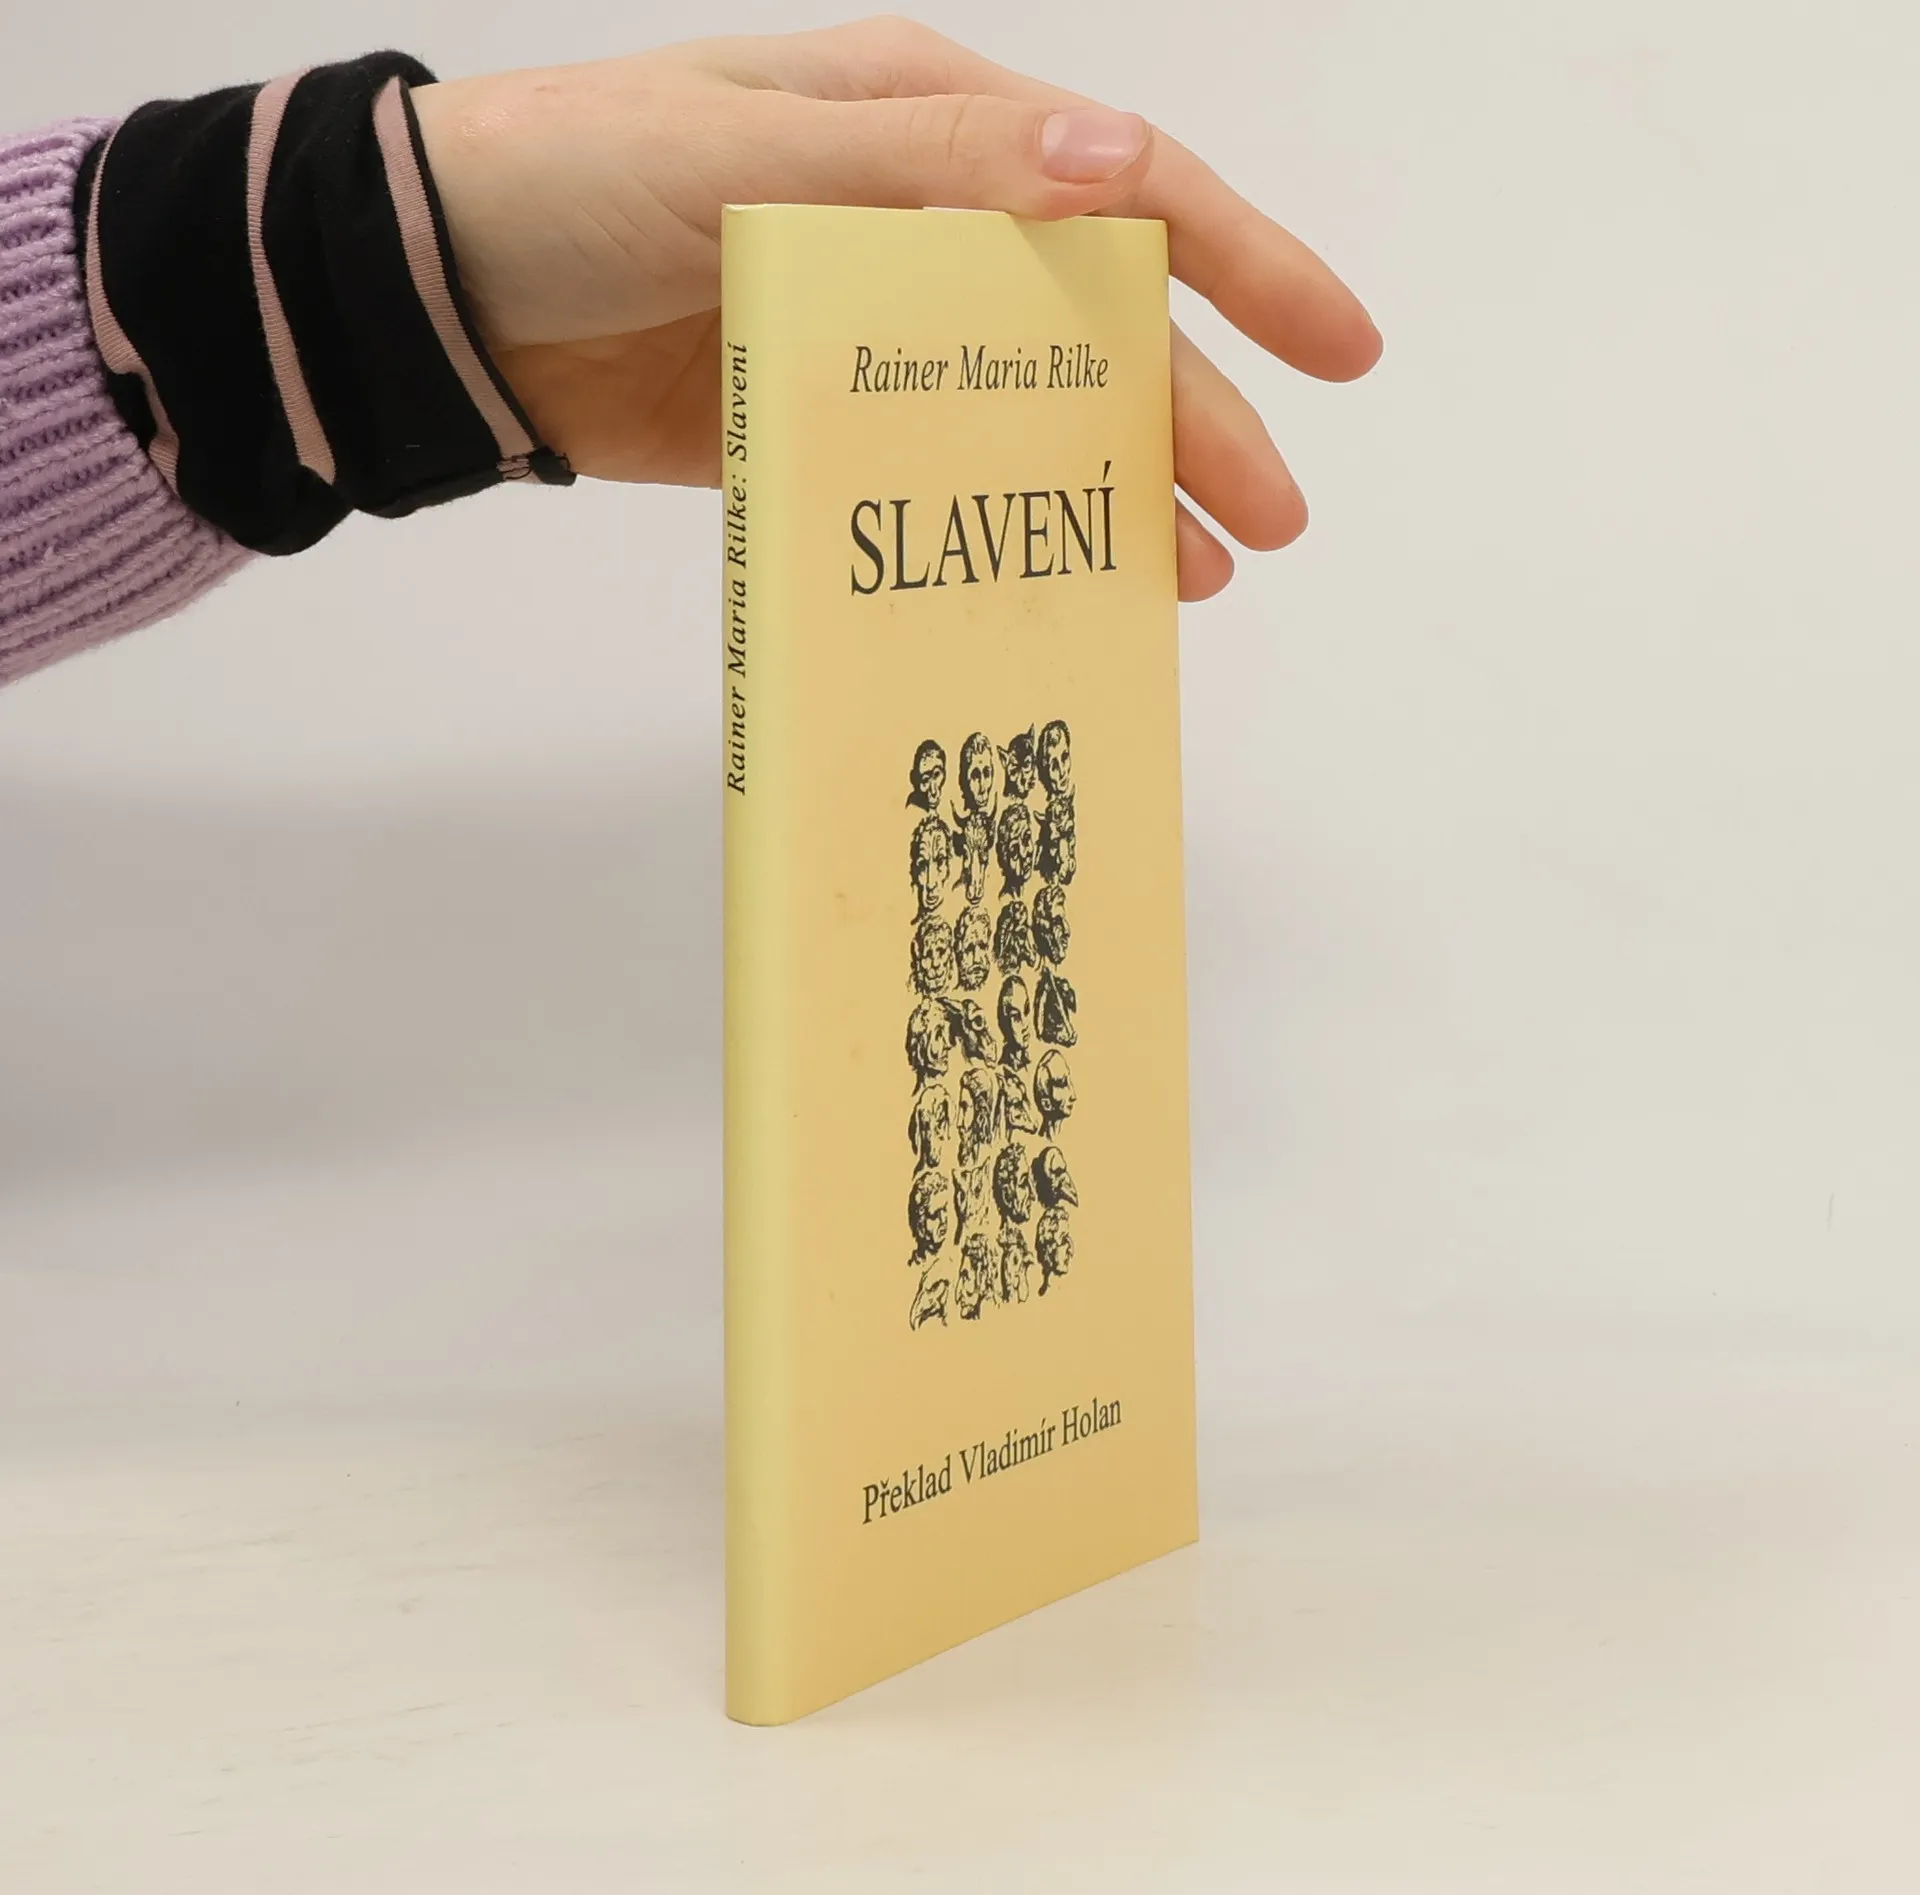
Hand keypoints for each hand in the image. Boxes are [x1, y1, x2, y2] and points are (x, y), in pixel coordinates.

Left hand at [411, 17, 1379, 600]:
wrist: (435, 293)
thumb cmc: (574, 184)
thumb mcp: (748, 150)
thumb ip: (924, 162)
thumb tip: (1115, 163)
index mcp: (927, 131)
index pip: (1126, 190)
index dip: (1245, 265)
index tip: (1335, 349)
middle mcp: (923, 230)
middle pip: (1098, 328)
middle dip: (1196, 417)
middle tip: (1272, 519)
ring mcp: (876, 336)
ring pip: (1033, 414)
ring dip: (1120, 487)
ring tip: (1199, 574)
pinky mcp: (822, 425)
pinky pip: (942, 481)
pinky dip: (1006, 529)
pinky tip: (1064, 580)